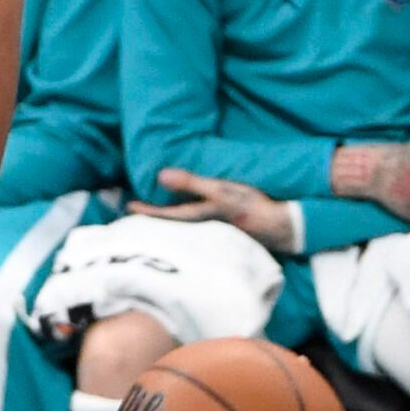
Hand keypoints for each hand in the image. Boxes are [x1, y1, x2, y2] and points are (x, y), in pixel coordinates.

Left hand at [128, 169, 298, 252]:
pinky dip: (187, 225)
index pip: (165, 216)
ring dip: (170, 222)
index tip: (128, 207)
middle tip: (136, 214)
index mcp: (198, 218)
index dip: (147, 211)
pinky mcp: (224, 233)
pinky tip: (186, 221)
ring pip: (184, 229)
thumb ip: (191, 183)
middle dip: (155, 221)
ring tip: (156, 216)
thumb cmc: (250, 205)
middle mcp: (202, 229)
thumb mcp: (220, 190)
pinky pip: (198, 229)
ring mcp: (213, 234)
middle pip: (172, 227)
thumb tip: (160, 176)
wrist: (281, 226)